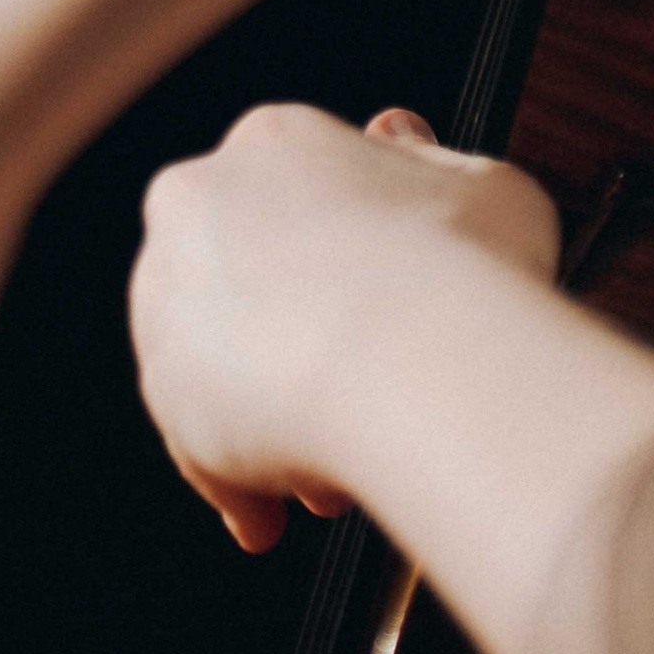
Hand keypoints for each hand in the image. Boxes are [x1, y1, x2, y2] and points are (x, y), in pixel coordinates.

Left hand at [129, 104, 561, 551]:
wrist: (418, 359)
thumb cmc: (471, 268)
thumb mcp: (488, 187)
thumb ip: (432, 165)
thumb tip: (398, 137)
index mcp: (275, 142)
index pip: (303, 203)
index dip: (356, 269)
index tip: (395, 312)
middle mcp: (200, 207)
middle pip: (257, 290)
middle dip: (307, 348)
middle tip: (374, 396)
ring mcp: (169, 300)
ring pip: (226, 370)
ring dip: (274, 422)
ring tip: (335, 477)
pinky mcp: (166, 393)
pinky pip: (204, 444)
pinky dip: (242, 482)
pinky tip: (279, 515)